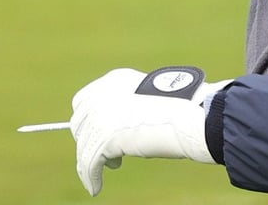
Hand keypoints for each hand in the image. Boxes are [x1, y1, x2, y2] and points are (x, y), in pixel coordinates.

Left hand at [70, 68, 230, 195]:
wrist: (187, 115)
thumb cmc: (181, 106)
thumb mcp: (149, 96)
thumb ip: (130, 104)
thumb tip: (117, 126)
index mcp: (113, 80)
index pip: (83, 100)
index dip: (89, 118)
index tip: (98, 128)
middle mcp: (100, 96)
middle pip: (80, 123)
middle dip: (91, 137)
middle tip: (108, 148)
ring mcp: (98, 117)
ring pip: (85, 146)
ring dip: (95, 158)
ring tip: (113, 164)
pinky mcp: (101, 139)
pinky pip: (88, 164)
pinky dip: (91, 177)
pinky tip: (95, 187)